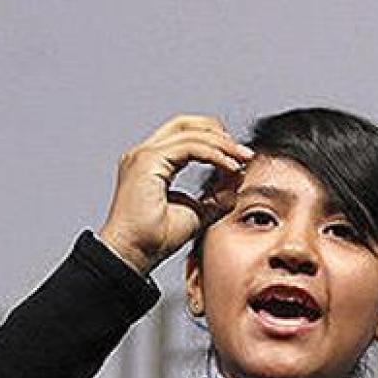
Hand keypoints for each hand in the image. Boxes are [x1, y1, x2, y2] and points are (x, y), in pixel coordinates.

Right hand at [97, 115, 254, 275]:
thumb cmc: (155, 240)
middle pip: (186, 124)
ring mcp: (143, 155)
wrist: (134, 254)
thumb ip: (216, 195)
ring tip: (243, 160)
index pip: (186, 136)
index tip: (241, 160)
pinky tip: (231, 167)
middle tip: (244, 153)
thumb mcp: (197, 212)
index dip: (215, 142)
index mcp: (151, 164)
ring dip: (222, 145)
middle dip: (219, 134)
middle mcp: (144, 154)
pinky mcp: (147, 161)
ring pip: (190, 133)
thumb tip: (238, 179)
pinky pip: (190, 147)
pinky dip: (214, 154)